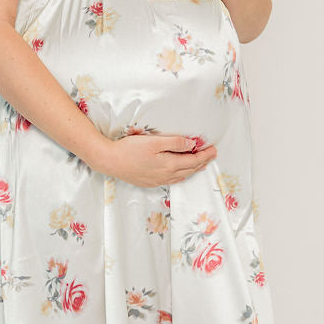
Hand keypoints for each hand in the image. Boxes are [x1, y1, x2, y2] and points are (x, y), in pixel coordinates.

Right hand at [92, 129, 218, 188]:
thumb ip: (175, 143)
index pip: (193, 160)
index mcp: (169, 165)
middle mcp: (166, 175)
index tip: (214, 149)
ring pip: (181, 176)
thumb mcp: (154, 142)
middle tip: (211, 155)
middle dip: (202, 162)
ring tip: (200, 164)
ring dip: (192, 170)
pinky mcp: (149, 182)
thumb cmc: (130, 149)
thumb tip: (191, 145)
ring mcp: (157, 180)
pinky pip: (171, 180)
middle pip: (190, 169)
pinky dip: (181, 175)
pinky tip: (180, 173)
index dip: (205, 155)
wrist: (110, 161)